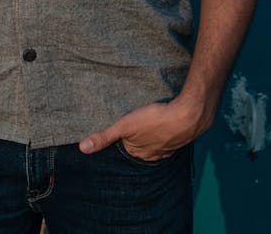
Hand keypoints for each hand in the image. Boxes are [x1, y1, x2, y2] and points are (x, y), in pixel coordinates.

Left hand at [77, 98, 208, 161]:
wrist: (188, 115)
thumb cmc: (155, 120)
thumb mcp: (125, 126)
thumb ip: (104, 136)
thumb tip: (82, 148)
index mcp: (140, 153)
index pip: (126, 150)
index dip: (122, 140)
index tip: (121, 132)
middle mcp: (154, 155)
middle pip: (142, 148)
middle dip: (138, 140)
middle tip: (135, 127)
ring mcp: (169, 147)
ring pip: (156, 143)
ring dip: (153, 136)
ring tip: (148, 125)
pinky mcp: (180, 137)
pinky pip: (170, 137)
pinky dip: (167, 132)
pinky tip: (166, 124)